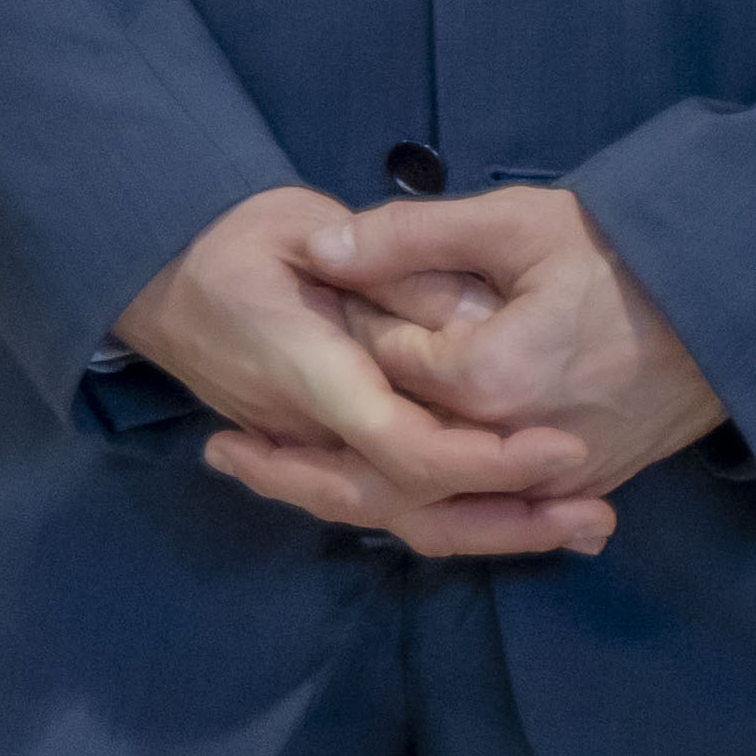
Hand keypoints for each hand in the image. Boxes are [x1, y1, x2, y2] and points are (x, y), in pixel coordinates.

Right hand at [109, 188, 593, 545]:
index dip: (483, 459)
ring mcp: (311, 454)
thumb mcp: (304, 223)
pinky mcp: (321, 459)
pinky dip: (459, 520)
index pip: (399, 443)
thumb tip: (465, 317)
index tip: (560, 449)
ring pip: (401, 520)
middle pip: (409, 506)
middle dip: (508, 520)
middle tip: (597, 515)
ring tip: (581, 528)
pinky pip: (391, 508)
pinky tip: (521, 522)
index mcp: (305, 371)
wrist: (158, 278)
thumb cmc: (231, 239)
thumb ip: (386, 266)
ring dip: (496, 532)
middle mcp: (307, 431)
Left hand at [292, 186, 729, 559]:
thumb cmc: (627, 253)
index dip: (349, 330)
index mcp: (488, 381)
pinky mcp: (579, 491)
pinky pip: (482, 513)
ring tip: (277, 473)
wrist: (740, 308)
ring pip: (430, 504)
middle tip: (228, 443)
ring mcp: (550, 482)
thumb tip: (319, 250)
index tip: (318, 301)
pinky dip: (426, 503)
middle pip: (387, 460)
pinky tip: (377, 485)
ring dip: (353, 490)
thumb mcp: (514, 223)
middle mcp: (512, 449)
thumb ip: (409, 237)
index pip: (382, 370)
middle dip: (306, 453)